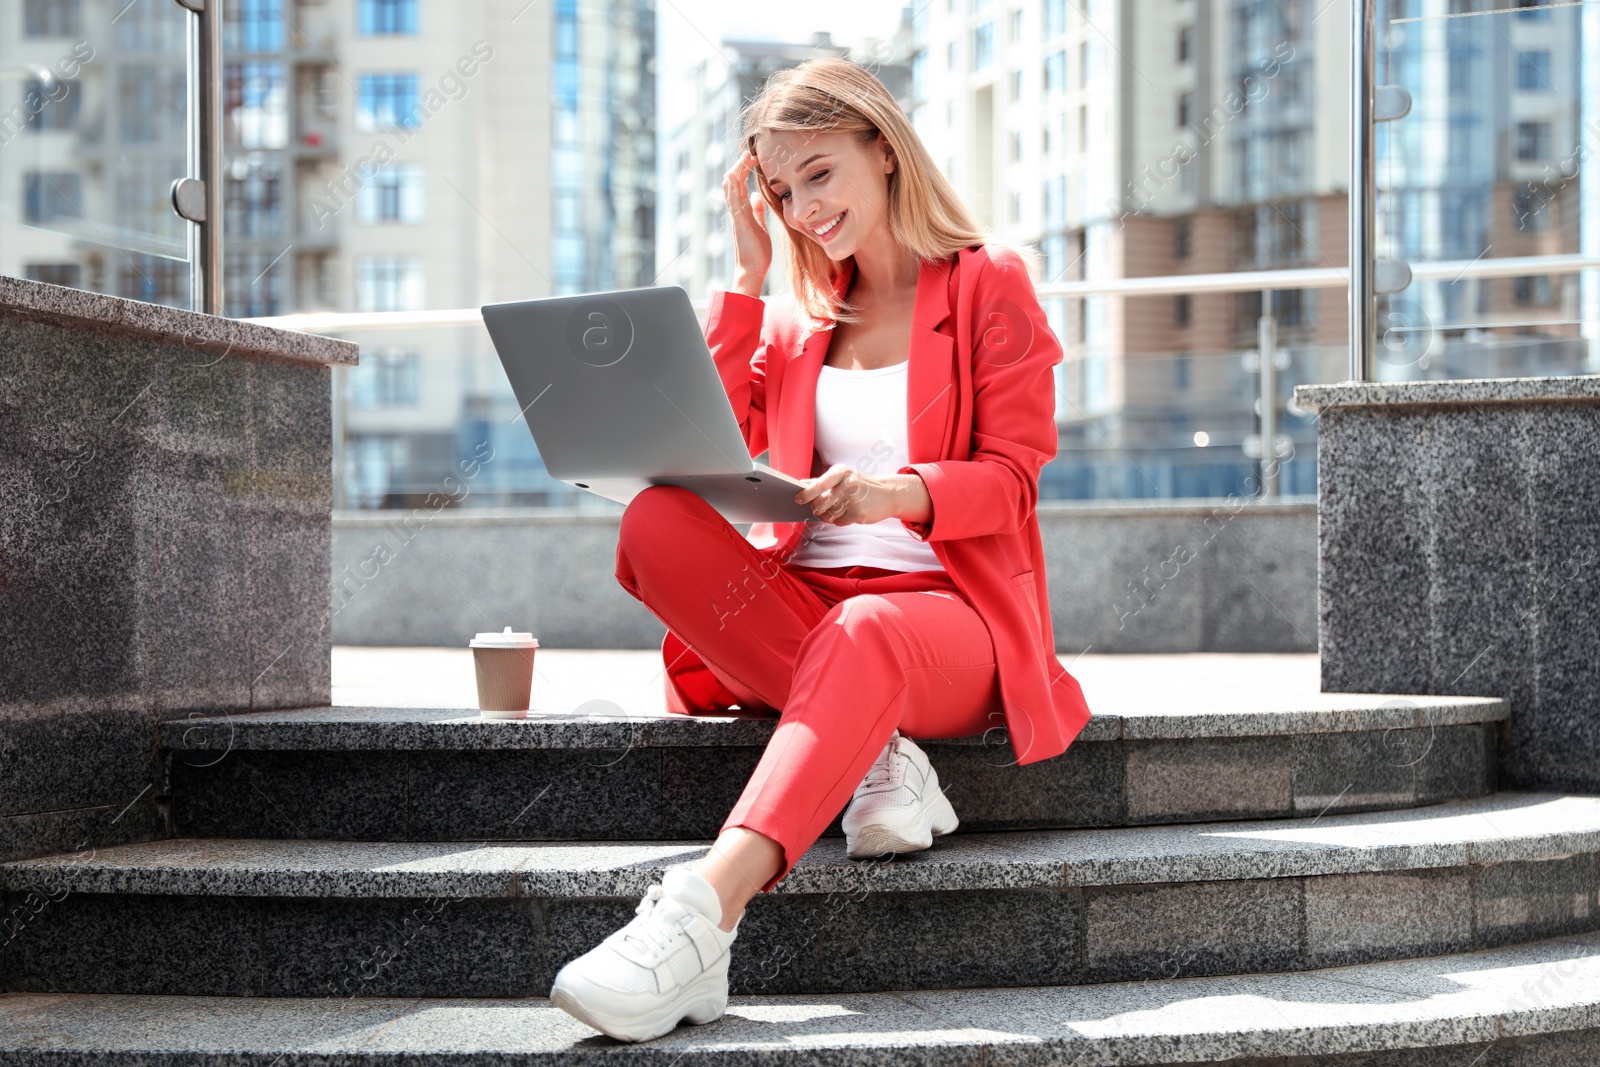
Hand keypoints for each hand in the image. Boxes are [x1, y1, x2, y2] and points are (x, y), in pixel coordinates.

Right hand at [722, 148, 771, 293]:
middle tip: (749, 153)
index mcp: (741, 209)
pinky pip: (733, 201)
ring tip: (744, 158)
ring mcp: (736, 215)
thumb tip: (756, 197)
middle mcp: (736, 210)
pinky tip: (735, 176)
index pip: (739, 183)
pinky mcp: (739, 222)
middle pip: (732, 181)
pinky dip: (733, 188)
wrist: (752, 268)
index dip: (744, 169)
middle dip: (739, 165)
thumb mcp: (759, 225)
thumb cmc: (757, 250)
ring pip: (730, 188)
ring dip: (736, 171)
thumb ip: (756, 210)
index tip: (754, 158)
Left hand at [795, 464, 901, 525]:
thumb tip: (800, 485)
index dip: (807, 493)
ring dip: (829, 516)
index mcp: (841, 472)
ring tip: (839, 508)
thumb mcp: (843, 477)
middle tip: (819, 508)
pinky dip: (840, 520)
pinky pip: (838, 522)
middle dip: (817, 508)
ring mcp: (854, 499)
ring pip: (828, 515)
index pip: (819, 484)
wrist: (887, 495)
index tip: (798, 499)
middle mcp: (847, 484)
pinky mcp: (858, 513)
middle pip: (820, 503)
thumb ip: (821, 481)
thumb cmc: (860, 485)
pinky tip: (849, 513)